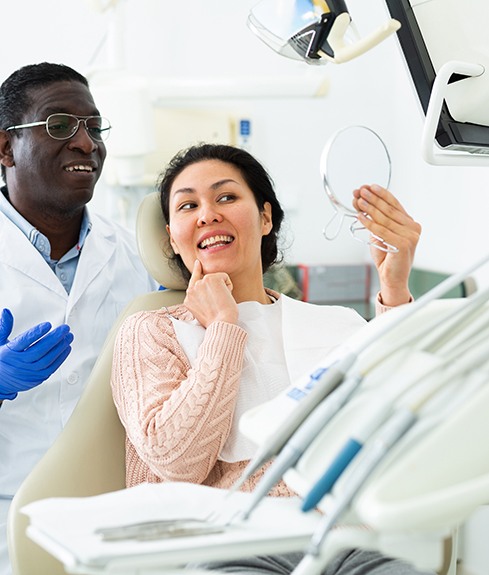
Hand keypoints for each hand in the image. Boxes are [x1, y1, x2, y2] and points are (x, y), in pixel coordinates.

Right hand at [0, 309, 73, 400]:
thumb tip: (7, 312)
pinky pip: (52, 368)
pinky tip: (66, 348)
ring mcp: (29, 372)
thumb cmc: (1, 359)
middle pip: (39, 350)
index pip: (23, 341)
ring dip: (60, 347)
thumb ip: (5, 327)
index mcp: (9, 353)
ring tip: (68, 336)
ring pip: (47, 359)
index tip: (48, 325)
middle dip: (54, 338)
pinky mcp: (38, 378)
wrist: (0, 382)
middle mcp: (19, 363)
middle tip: (65, 328)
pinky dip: (61, 358)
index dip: (36, 332)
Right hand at [184, 260, 237, 327]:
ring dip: (222, 289)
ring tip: (221, 302)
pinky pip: (224, 277)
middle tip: (219, 304)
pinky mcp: (210, 279)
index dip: (196, 271)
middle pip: (207, 281)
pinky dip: (229, 286)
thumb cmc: (216, 322)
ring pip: (216, 279)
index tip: (198, 263)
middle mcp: (191, 290)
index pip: (193, 282)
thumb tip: (209, 291)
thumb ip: (201, 300)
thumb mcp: (203, 312)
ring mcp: (199, 283)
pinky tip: (225, 296)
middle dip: (216, 289)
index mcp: (188, 299)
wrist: (221, 323)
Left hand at [353, 184, 420, 306]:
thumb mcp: (380, 234)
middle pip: (389, 209)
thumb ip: (376, 220)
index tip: (369, 186)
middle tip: (360, 191)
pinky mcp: (404, 244)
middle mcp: (413, 228)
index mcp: (410, 223)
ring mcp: (411, 236)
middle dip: (373, 199)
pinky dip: (369, 223)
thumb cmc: (386, 256)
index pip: (395, 204)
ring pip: (385, 219)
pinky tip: (360, 216)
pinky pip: (382, 231)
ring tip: (358, 201)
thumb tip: (361, 202)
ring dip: (369, 208)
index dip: (381, 194)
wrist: (392, 277)